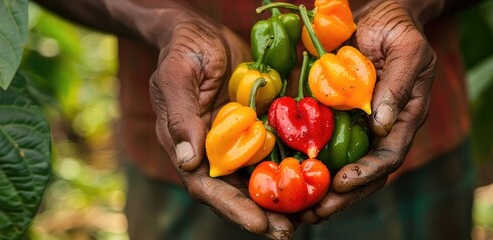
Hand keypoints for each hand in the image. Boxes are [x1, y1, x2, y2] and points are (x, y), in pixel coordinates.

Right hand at [148, 14, 293, 238]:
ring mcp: (238, 142)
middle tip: (288, 231)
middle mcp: (214, 152)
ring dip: (282, 199)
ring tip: (308, 215)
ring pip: (260, 178)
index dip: (233, 207)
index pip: (207, 187)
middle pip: (238, 192)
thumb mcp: (177, 77)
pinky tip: (315, 179)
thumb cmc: (184, 51)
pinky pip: (276, 152)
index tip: (259, 222)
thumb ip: (181, 117)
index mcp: (188, 147)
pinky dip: (293, 168)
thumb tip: (188, 162)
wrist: (203, 31)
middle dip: (262, 214)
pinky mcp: (258, 128)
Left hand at [299, 0, 436, 223]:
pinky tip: (281, 174)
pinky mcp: (333, 116)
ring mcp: (356, 125)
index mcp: (403, 119)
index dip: (366, 173)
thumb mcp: (407, 50)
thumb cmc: (398, 29)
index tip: (342, 183)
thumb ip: (398, 85)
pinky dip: (303, 163)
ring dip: (318, 189)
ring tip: (294, 208)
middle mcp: (379, 130)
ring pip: (338, 166)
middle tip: (311, 212)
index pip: (388, 157)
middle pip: (362, 173)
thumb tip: (382, 124)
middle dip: (339, 196)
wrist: (379, 13)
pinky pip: (318, 144)